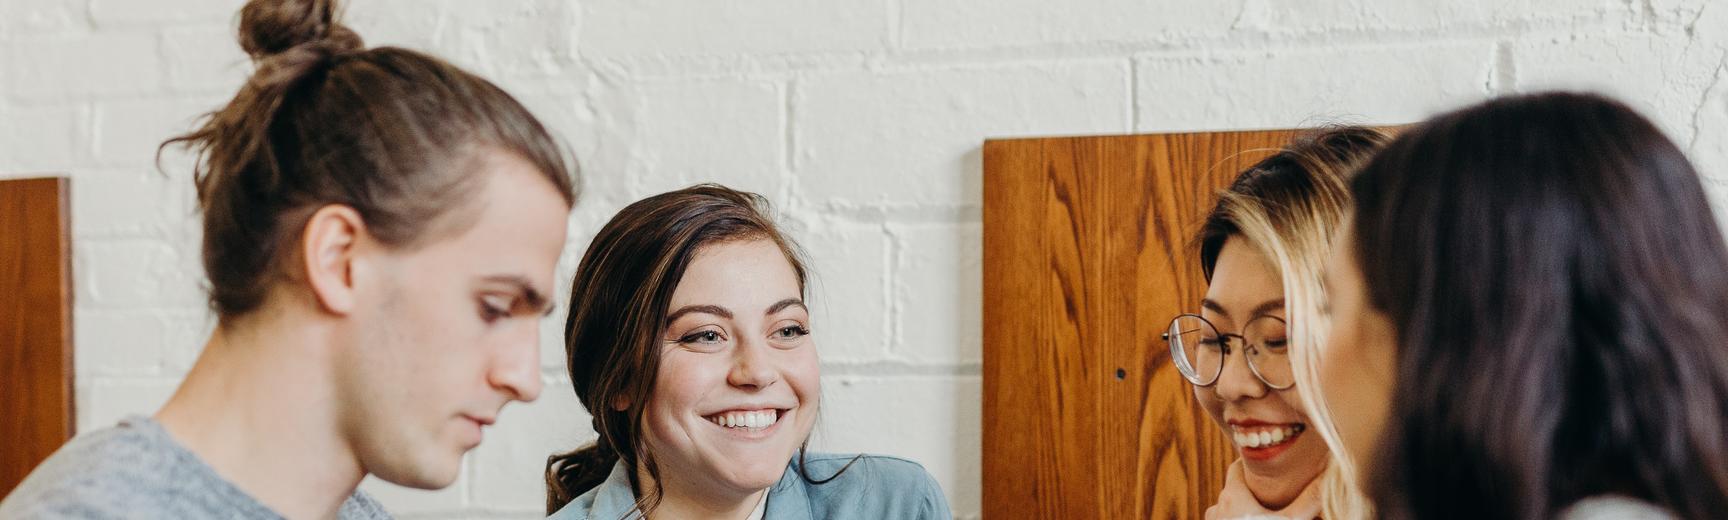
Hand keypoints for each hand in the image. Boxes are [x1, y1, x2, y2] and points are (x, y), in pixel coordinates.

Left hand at [1204, 460, 1322, 519]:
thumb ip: (1309, 500)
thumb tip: (1330, 475)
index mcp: (1232, 495)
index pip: (1235, 468)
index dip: (1249, 464)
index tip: (1264, 465)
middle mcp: (1218, 507)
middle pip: (1233, 490)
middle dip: (1250, 490)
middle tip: (1270, 491)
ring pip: (1227, 509)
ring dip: (1242, 509)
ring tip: (1263, 513)